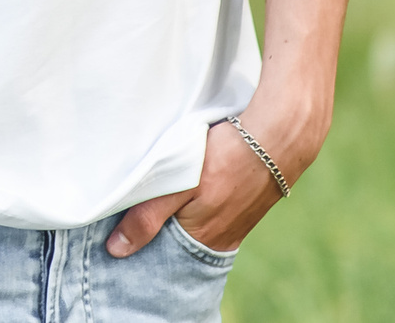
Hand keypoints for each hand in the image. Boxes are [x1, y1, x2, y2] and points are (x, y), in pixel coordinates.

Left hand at [105, 109, 311, 258]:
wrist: (280, 136)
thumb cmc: (227, 158)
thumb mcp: (180, 185)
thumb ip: (148, 216)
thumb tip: (116, 250)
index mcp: (203, 242)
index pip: (160, 258)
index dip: (138, 248)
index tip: (113, 237)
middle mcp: (221, 242)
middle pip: (175, 246)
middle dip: (153, 236)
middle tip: (123, 218)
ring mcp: (235, 225)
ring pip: (191, 228)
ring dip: (172, 218)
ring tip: (148, 201)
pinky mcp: (242, 207)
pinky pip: (208, 215)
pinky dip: (191, 208)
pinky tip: (182, 191)